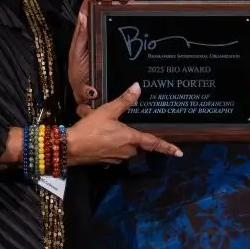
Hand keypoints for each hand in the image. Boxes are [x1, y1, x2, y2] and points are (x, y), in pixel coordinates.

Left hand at [67, 0, 133, 105]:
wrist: (92, 98)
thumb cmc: (81, 81)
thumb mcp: (77, 63)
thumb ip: (80, 41)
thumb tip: (82, 19)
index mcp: (83, 39)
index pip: (84, 16)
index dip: (88, 2)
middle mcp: (94, 36)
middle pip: (100, 13)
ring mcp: (106, 40)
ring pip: (112, 18)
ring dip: (117, 4)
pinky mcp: (116, 47)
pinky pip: (122, 29)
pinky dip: (127, 16)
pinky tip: (133, 7)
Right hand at [67, 83, 182, 164]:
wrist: (70, 148)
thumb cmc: (90, 129)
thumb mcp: (107, 111)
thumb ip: (124, 101)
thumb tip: (138, 87)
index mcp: (130, 139)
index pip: (153, 143)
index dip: (167, 147)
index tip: (179, 153)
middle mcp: (127, 151)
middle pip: (138, 144)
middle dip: (132, 136)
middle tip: (118, 125)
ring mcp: (117, 157)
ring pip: (126, 148)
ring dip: (120, 139)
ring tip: (104, 127)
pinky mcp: (107, 161)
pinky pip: (115, 151)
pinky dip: (110, 144)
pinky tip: (99, 136)